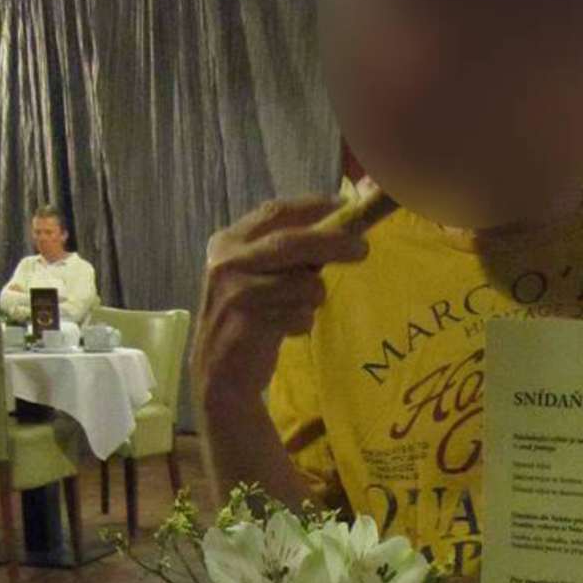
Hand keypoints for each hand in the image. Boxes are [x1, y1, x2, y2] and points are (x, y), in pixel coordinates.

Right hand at [193, 196, 368, 408]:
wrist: (220, 374)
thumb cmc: (248, 319)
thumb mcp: (257, 276)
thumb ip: (288, 252)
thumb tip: (341, 226)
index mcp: (228, 242)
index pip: (275, 212)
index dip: (313, 208)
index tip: (345, 208)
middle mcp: (227, 262)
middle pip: (292, 242)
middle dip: (333, 242)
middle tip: (362, 248)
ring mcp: (235, 292)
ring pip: (303, 283)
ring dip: (313, 299)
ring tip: (297, 310)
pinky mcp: (249, 323)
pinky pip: (299, 315)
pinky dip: (303, 323)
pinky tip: (285, 331)